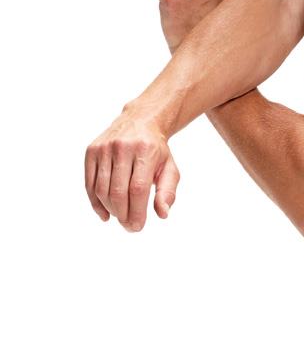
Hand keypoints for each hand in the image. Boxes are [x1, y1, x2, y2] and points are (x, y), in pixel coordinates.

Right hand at [85, 108, 179, 230]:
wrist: (140, 120)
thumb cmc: (156, 150)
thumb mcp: (170, 167)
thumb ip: (167, 191)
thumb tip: (163, 214)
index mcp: (145, 150)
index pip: (138, 189)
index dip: (136, 212)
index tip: (137, 227)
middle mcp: (122, 147)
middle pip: (118, 191)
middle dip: (123, 214)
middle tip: (129, 226)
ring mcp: (104, 148)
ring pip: (102, 189)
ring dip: (110, 210)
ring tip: (120, 217)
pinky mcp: (91, 151)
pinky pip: (90, 183)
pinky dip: (95, 202)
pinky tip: (104, 214)